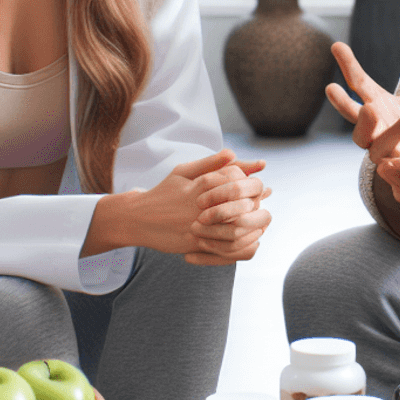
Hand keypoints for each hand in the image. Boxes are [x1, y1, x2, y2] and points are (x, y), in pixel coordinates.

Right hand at [82, 150, 271, 261]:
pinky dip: (241, 244)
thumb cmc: (164, 193)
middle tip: (260, 204)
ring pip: (236, 225)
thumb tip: (232, 153)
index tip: (257, 186)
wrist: (138, 219)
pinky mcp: (194, 242)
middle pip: (239, 201)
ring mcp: (197, 224)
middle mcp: (199, 204)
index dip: (248, 182)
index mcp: (199, 184)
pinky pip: (225, 246)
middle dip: (254, 202)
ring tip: (259, 222)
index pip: (235, 178)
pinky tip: (248, 239)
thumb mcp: (183, 171)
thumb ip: (208, 163)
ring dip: (252, 224)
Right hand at [326, 26, 399, 164]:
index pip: (359, 84)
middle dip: (342, 106)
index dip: (348, 65)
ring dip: (387, 133)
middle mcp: (376, 129)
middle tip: (332, 89)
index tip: (337, 46)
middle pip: (354, 120)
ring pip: (375, 146)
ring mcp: (387, 152)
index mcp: (379, 106)